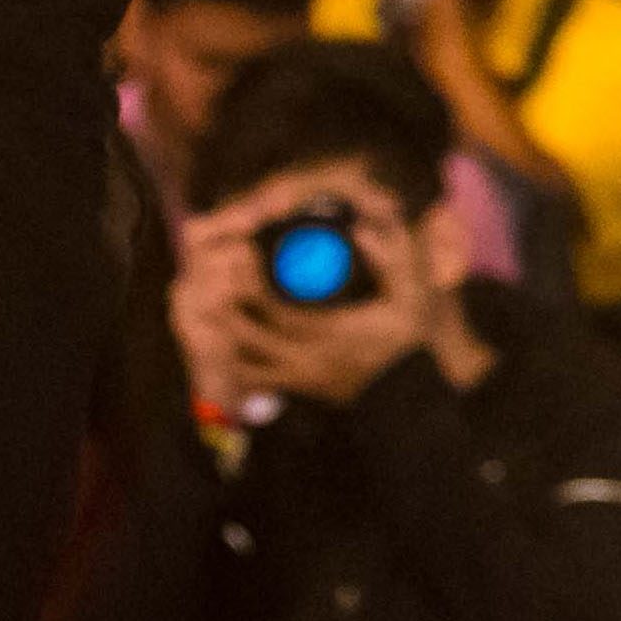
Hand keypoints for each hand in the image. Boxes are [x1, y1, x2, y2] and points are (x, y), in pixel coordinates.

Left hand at [183, 186, 438, 412]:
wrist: (409, 392)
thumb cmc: (408, 340)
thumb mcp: (412, 295)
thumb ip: (393, 258)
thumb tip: (361, 228)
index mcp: (333, 335)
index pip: (281, 314)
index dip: (254, 288)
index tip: (242, 258)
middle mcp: (309, 361)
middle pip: (251, 340)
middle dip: (226, 309)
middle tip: (210, 279)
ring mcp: (300, 379)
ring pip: (243, 363)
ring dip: (222, 336)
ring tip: (207, 305)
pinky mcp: (296, 389)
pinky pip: (252, 381)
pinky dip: (231, 361)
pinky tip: (222, 338)